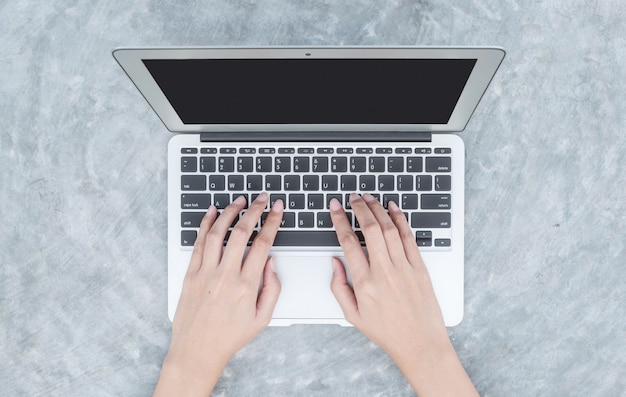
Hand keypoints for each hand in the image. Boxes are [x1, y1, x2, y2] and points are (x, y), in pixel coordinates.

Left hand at [154, 193, 283, 395]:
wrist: (197, 351)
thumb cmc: (230, 337)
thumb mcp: (263, 318)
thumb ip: (272, 288)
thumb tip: (271, 262)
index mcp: (246, 285)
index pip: (263, 243)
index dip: (272, 221)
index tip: (277, 209)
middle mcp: (225, 275)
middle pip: (241, 232)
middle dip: (254, 210)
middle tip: (261, 198)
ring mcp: (205, 273)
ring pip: (217, 232)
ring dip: (229, 212)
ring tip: (239, 200)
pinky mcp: (190, 274)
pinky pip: (198, 243)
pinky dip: (205, 224)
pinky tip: (212, 213)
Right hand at [329, 193, 477, 396]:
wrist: (420, 344)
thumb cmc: (387, 332)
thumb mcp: (352, 315)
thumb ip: (338, 287)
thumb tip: (334, 262)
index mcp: (364, 283)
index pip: (348, 242)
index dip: (340, 220)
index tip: (335, 208)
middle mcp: (384, 272)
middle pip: (369, 229)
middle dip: (359, 207)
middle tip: (352, 197)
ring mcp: (404, 268)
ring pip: (389, 229)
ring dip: (378, 209)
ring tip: (369, 198)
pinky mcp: (420, 268)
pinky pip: (409, 237)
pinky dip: (400, 219)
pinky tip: (393, 208)